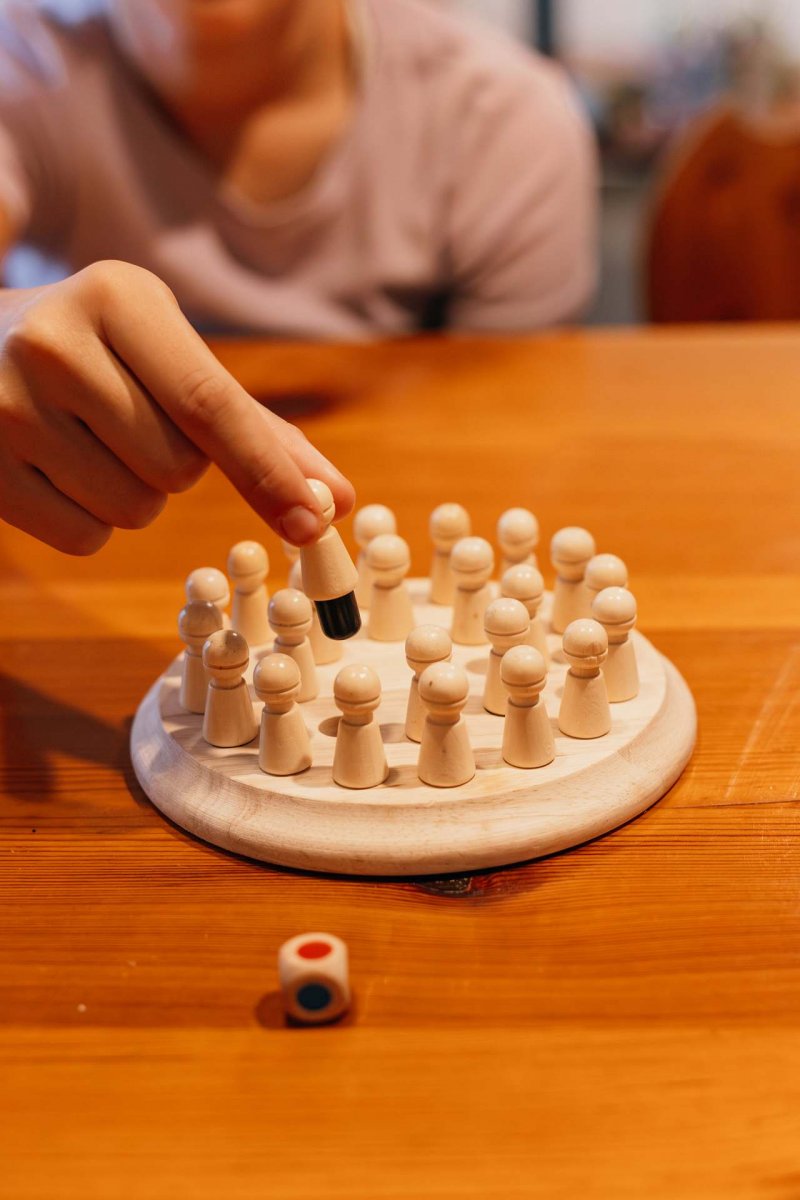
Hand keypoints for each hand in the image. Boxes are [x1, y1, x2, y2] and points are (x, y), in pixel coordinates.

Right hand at [0, 260, 353, 554]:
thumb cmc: (96, 351)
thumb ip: (256, 427)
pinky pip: (85, 538)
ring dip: (133, 493)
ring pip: (135, 510)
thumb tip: (334, 500)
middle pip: (178, 469)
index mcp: (118, 296)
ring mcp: (6, 407)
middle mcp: (55, 343)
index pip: (211, 404)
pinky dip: (88, 520)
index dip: (267, 471)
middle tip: (126, 417)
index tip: (316, 522)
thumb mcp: (168, 353)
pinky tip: (56, 466)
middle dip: (175, 465)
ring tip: (86, 436)